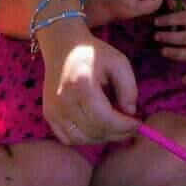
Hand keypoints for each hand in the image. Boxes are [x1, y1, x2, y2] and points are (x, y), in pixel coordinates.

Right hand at [41, 23, 138, 144]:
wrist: (64, 47)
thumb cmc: (93, 53)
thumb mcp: (118, 62)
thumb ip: (128, 86)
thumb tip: (130, 112)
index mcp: (81, 85)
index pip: (103, 118)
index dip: (123, 126)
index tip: (137, 123)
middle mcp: (63, 101)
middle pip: (93, 130)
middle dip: (116, 133)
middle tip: (130, 127)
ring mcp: (52, 110)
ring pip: (81, 139)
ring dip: (102, 138)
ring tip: (116, 128)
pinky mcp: (48, 115)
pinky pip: (68, 138)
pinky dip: (85, 138)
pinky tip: (98, 128)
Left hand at [154, 6, 185, 83]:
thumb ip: (178, 6)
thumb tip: (168, 2)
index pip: (182, 18)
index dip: (169, 20)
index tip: (156, 21)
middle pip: (185, 37)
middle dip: (169, 37)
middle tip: (155, 36)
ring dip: (175, 53)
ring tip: (161, 51)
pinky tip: (182, 80)